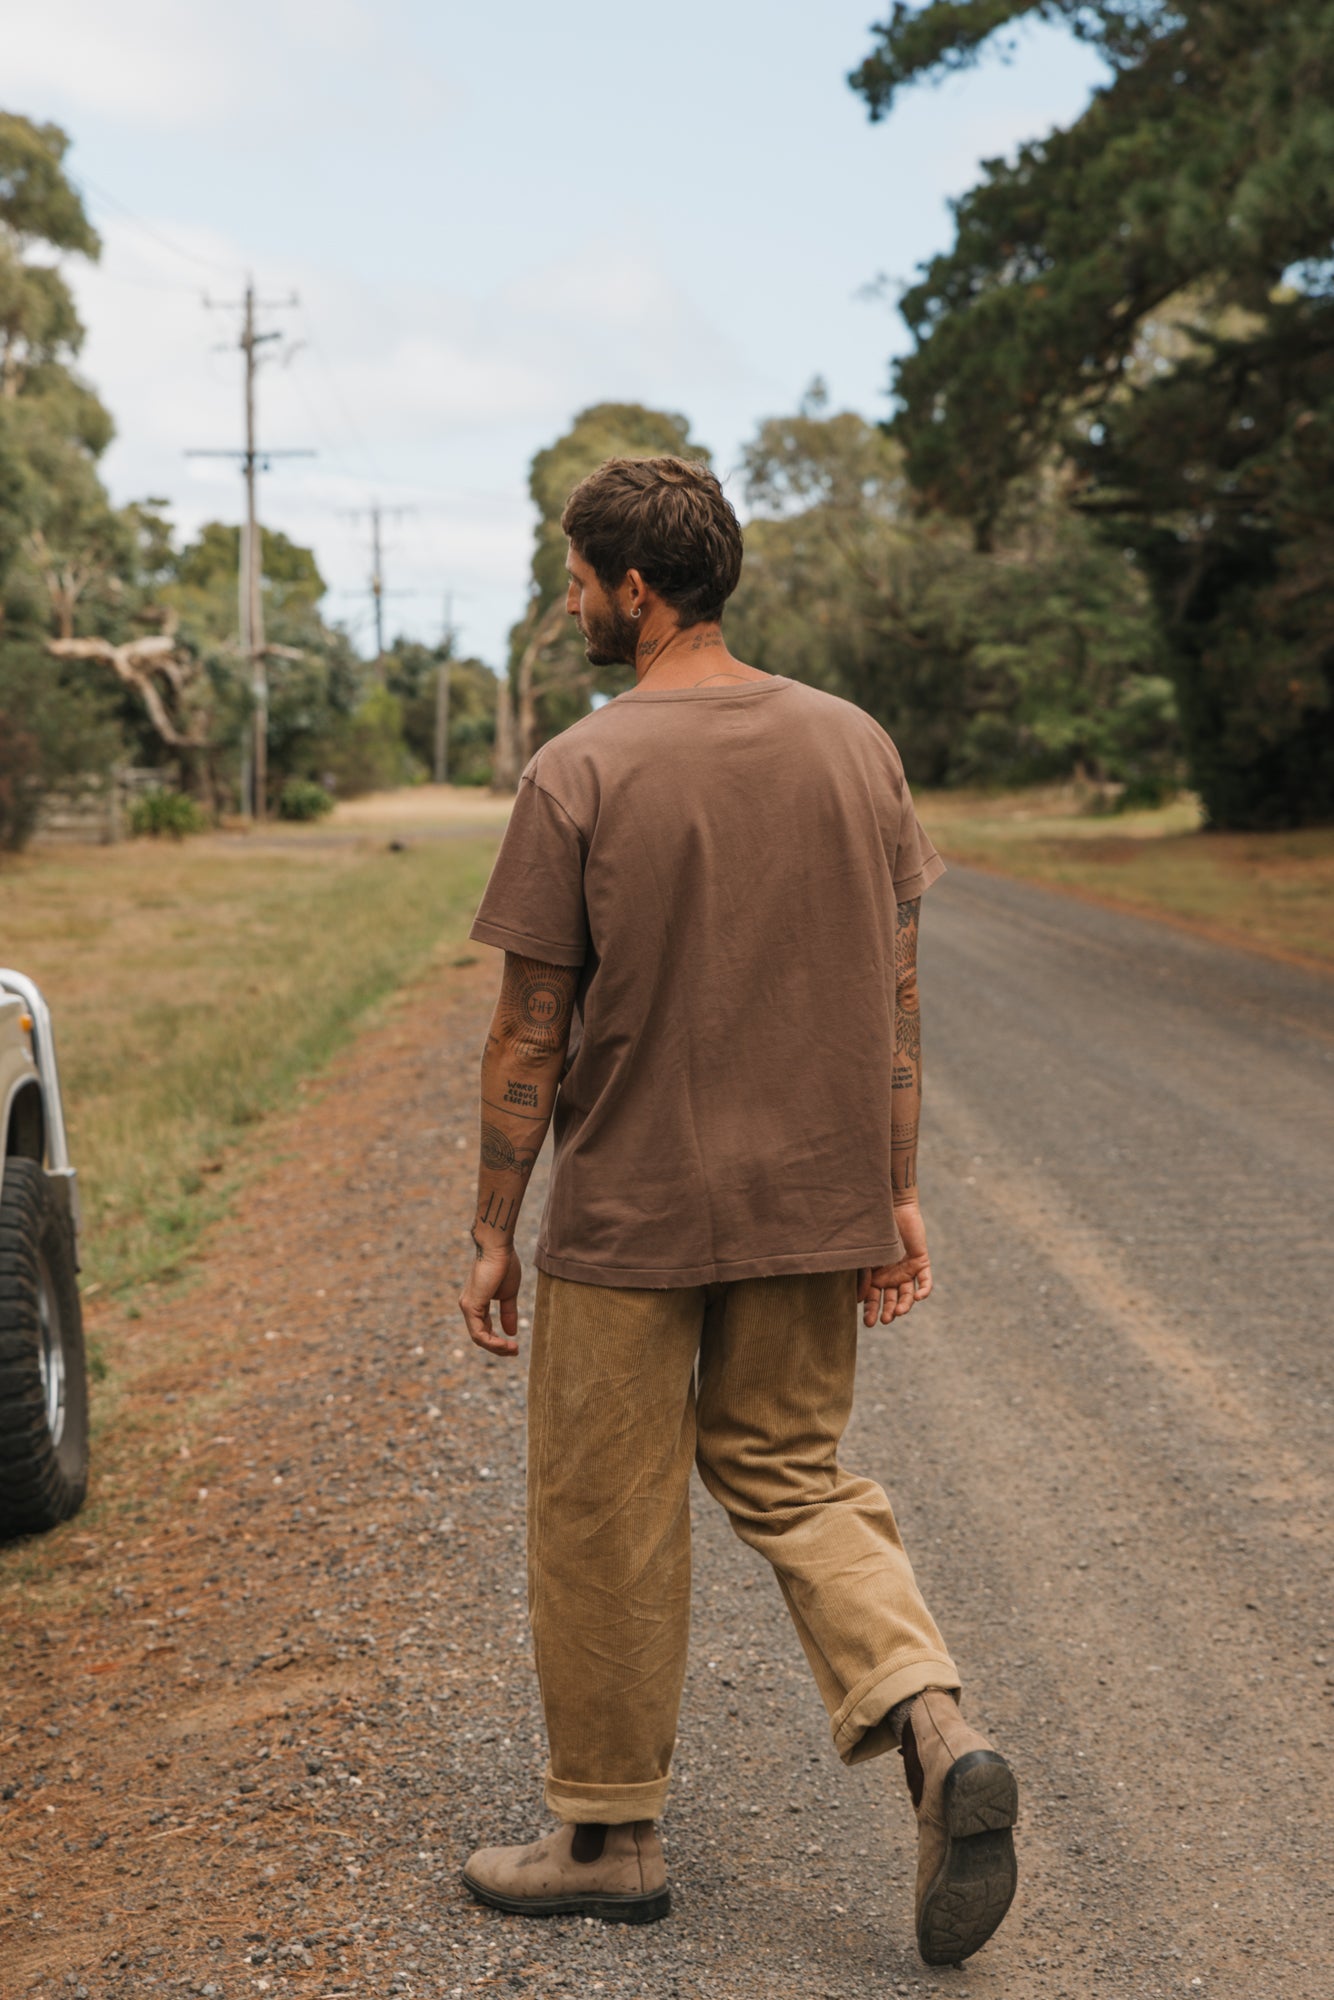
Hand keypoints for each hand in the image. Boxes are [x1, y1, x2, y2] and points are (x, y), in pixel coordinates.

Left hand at [458, 1244, 522, 1356]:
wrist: (498, 1247)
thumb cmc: (504, 1265)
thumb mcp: (509, 1294)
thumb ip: (508, 1313)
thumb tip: (511, 1332)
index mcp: (477, 1304)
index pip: (484, 1329)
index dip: (499, 1341)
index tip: (515, 1345)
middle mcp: (469, 1307)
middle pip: (480, 1336)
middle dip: (498, 1347)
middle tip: (515, 1351)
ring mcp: (467, 1307)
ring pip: (478, 1337)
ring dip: (496, 1348)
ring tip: (513, 1349)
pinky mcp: (470, 1306)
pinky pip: (478, 1333)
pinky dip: (492, 1342)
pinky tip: (506, 1344)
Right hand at [857, 1203, 932, 1326]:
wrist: (890, 1207)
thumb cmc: (872, 1230)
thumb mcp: (865, 1256)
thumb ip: (862, 1276)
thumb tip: (859, 1300)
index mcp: (875, 1277)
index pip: (873, 1299)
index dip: (871, 1311)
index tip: (869, 1323)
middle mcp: (892, 1277)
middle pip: (891, 1300)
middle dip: (888, 1311)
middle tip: (885, 1320)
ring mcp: (907, 1270)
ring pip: (908, 1294)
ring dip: (905, 1304)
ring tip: (899, 1311)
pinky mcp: (921, 1262)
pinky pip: (926, 1280)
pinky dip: (924, 1290)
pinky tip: (919, 1297)